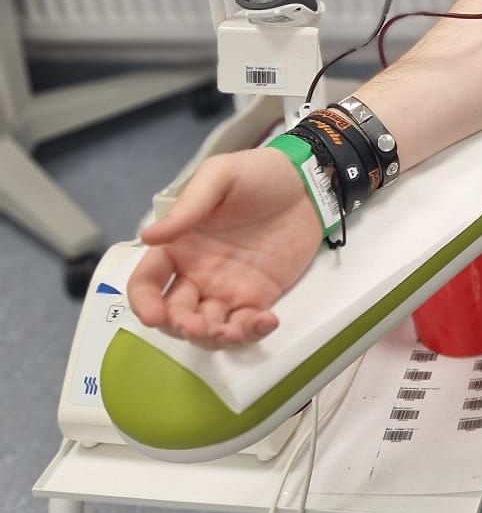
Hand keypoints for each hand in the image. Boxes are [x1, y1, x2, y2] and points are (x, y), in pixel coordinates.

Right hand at [126, 145, 326, 348]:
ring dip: (213, 338)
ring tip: (232, 332)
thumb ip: (186, 208)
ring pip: (208, 328)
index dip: (144, 302)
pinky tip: (267, 321)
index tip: (154, 316)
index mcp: (179, 246)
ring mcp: (227, 288)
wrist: (307, 182)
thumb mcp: (219, 177)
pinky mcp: (258, 297)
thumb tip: (147, 237)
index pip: (147, 282)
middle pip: (174, 313)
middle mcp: (196, 273)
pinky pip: (246, 325)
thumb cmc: (257, 173)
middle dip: (181, 327)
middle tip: (199, 326)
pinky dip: (251, 332)